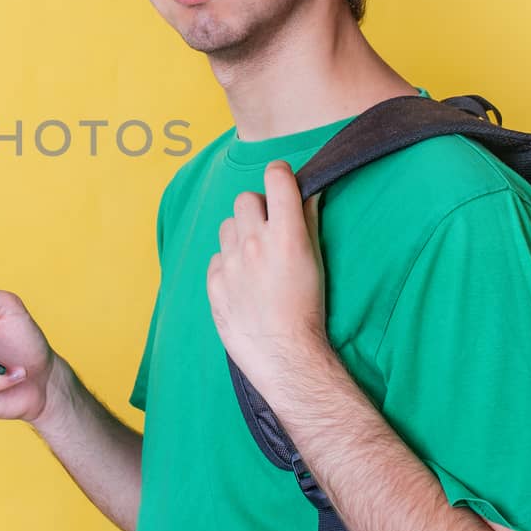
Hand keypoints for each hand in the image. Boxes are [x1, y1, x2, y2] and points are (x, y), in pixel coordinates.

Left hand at [205, 159, 329, 410]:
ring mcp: (230, 263)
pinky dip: (227, 263)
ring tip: (254, 257)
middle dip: (257, 207)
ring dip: (239, 233)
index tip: (282, 182)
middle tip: (268, 228)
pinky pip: (216, 257)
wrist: (284, 354)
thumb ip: (308, 222)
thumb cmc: (308, 310)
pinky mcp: (214, 282)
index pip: (276, 178)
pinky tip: (242, 281)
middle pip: (245, 198)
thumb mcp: (317, 261)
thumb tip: (306, 194)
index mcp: (286, 235)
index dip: (280, 176)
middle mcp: (254, 243)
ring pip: (227, 226)